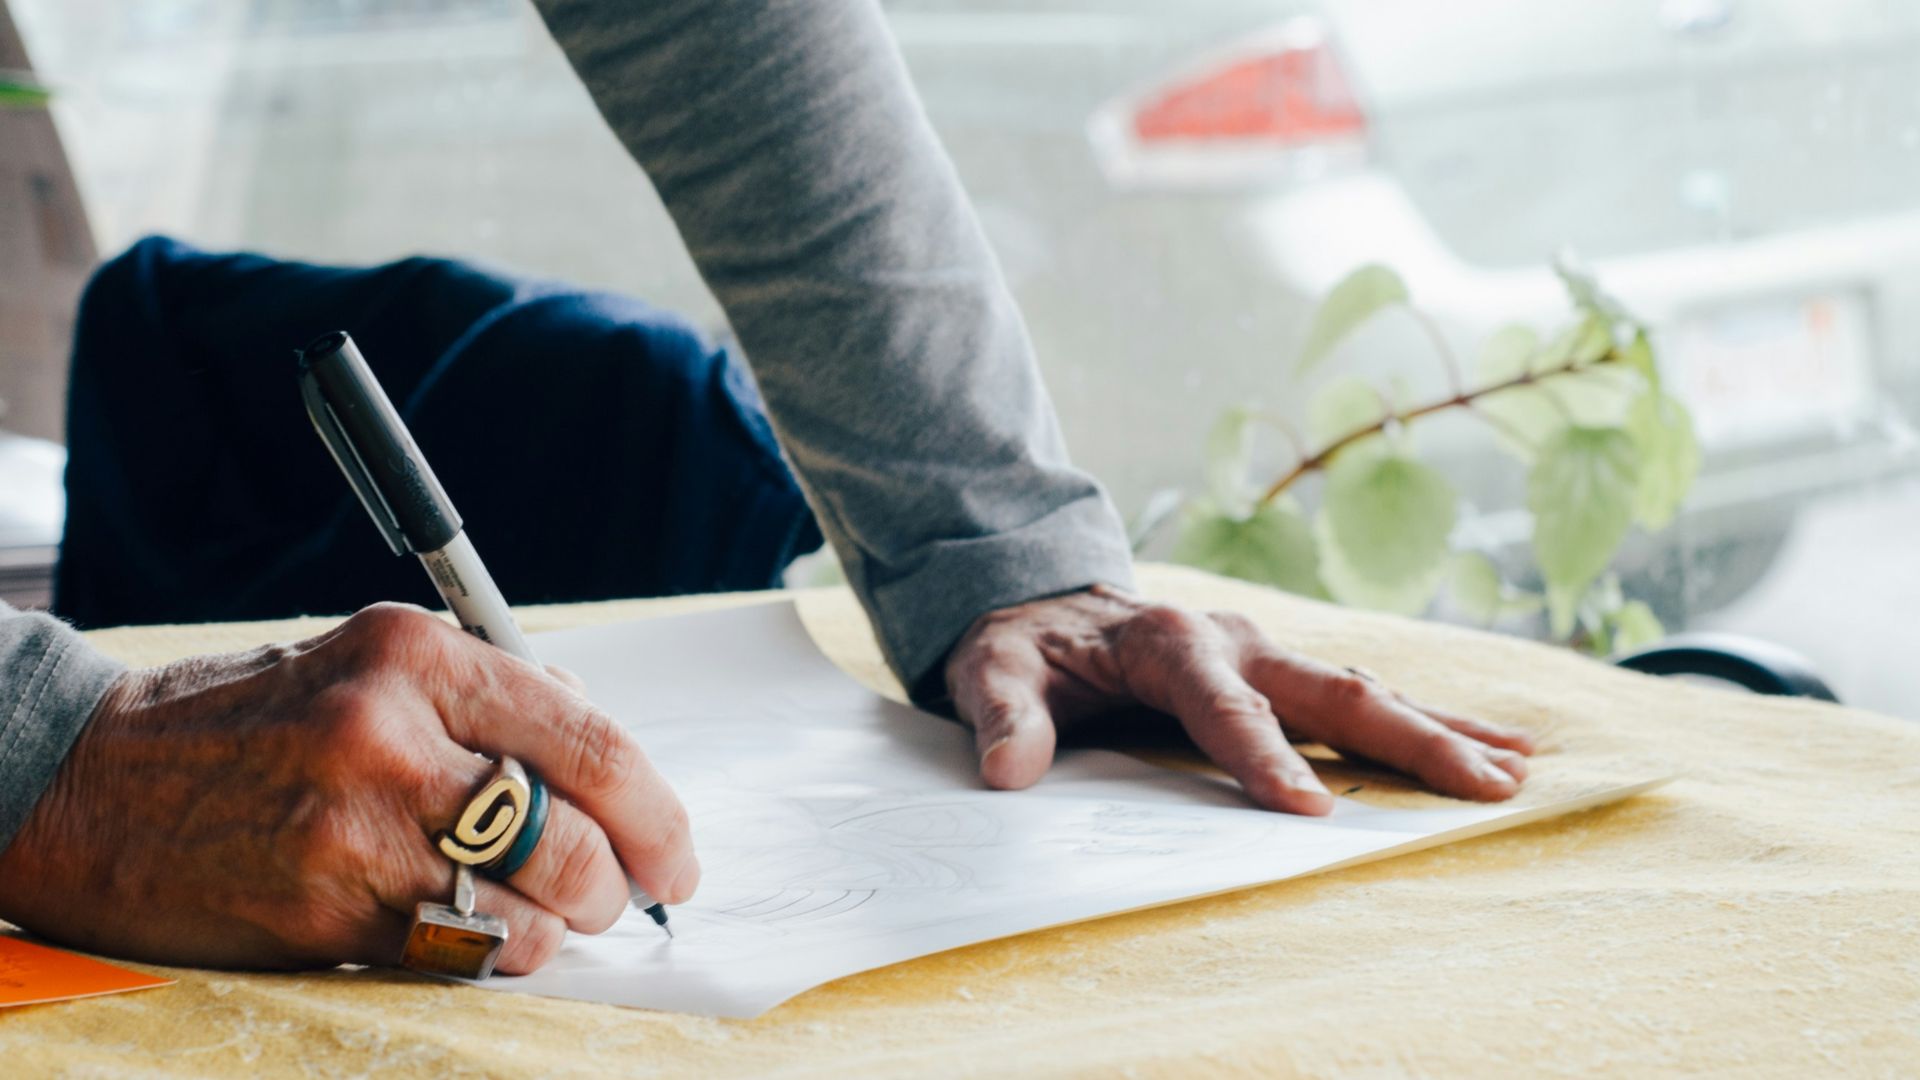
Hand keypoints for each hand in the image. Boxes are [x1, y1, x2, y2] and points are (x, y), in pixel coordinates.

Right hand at [0, 603, 696, 974]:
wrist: (88, 786)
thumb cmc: (252, 720)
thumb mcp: (370, 662)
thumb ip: (493, 697)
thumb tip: (604, 757)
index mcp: (417, 655)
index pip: (590, 738)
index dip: (658, 811)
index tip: (678, 852)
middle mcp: (391, 735)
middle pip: (574, 836)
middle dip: (619, 882)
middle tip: (619, 893)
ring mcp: (355, 831)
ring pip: (527, 910)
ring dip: (558, 926)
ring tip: (543, 912)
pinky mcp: (325, 913)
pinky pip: (460, 954)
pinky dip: (494, 954)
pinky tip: (476, 931)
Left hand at [944, 585, 1535, 813]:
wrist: (1038, 601)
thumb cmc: (1021, 644)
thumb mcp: (990, 670)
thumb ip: (1002, 716)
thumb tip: (1008, 772)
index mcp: (1169, 642)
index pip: (1226, 707)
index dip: (1265, 757)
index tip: (1310, 810)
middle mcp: (1234, 640)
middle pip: (1331, 692)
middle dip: (1409, 739)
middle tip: (1482, 783)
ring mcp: (1264, 653)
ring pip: (1364, 691)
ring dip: (1438, 729)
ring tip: (1515, 768)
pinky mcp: (1278, 672)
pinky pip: (1359, 697)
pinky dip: (1424, 720)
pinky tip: (1490, 745)